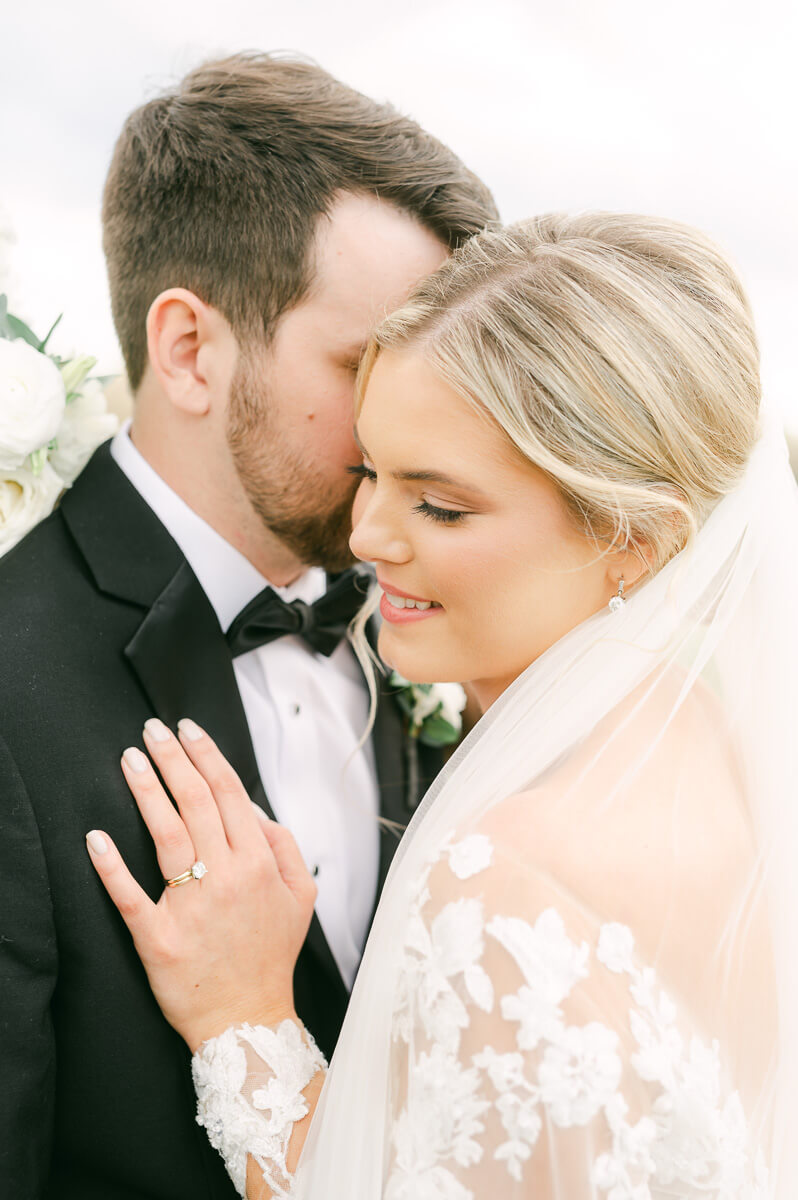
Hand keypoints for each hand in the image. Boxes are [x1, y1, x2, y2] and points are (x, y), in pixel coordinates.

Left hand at [86, 718, 316, 1051]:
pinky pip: (130, 896)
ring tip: (130, 760)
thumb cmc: (271, 955)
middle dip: (173, 759)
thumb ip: (284, 846)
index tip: (188, 730)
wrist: (248, 1019)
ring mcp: (191, 907)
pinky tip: (96, 837)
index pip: (230, 793)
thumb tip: (253, 809)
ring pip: (167, 835)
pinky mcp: (159, 938)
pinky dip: (111, 866)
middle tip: (152, 730)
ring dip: (147, 791)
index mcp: (259, 864)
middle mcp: (226, 878)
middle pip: (196, 803)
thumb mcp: (302, 897)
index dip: (207, 755)